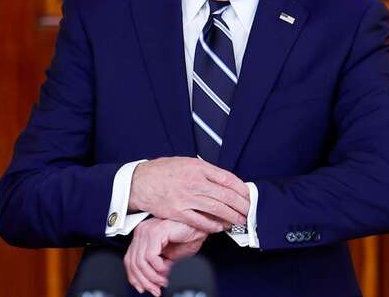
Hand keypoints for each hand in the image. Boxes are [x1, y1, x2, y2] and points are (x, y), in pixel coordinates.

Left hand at [124, 217, 207, 295]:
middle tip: (155, 289)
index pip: (130, 260)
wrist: (201, 226)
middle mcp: (142, 231)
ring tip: (163, 281)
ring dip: (152, 276)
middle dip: (144, 281)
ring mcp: (147, 230)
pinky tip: (166, 269)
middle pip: (133, 262)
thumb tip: (149, 282)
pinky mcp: (156, 231)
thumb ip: (156, 267)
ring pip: (140, 261)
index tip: (143, 288)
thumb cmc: (188, 236)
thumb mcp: (168, 257)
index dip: (135, 278)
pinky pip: (150, 256)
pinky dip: (158, 267)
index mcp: (143, 236)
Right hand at [129, 157, 249, 232]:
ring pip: (216, 209)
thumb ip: (205, 170)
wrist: (140, 181)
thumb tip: (224, 180)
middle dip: (241, 205)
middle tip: (249, 211)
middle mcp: (194, 182)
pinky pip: (200, 221)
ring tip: (239, 221)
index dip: (241, 189)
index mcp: (198, 167)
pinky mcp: (178, 212)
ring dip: (231, 216)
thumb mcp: (186, 162)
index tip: (248, 195)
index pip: (227, 178)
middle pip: (225, 195)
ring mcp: (186, 197)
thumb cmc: (162, 171)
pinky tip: (220, 227)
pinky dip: (212, 225)